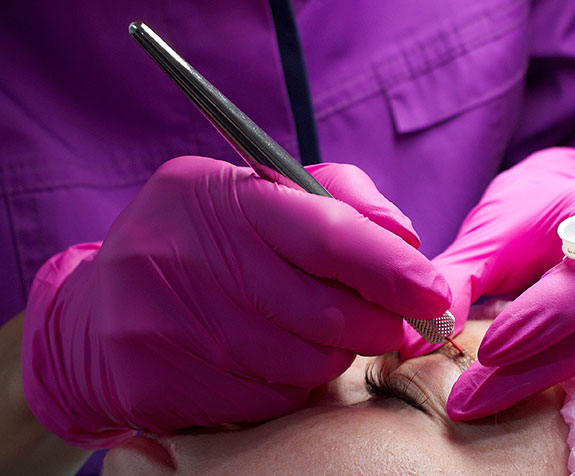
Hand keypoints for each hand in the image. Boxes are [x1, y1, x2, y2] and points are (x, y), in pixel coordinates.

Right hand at [23, 156, 449, 448]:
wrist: (96, 311)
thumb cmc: (203, 242)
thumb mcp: (259, 195)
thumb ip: (340, 199)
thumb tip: (405, 240)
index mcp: (220, 196)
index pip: (326, 235)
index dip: (391, 269)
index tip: (433, 294)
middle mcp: (185, 257)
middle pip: (323, 313)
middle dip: (375, 324)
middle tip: (387, 322)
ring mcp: (164, 325)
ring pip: (303, 365)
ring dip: (330, 354)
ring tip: (309, 331)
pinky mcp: (156, 384)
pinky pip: (267, 402)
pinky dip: (288, 386)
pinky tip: (268, 360)